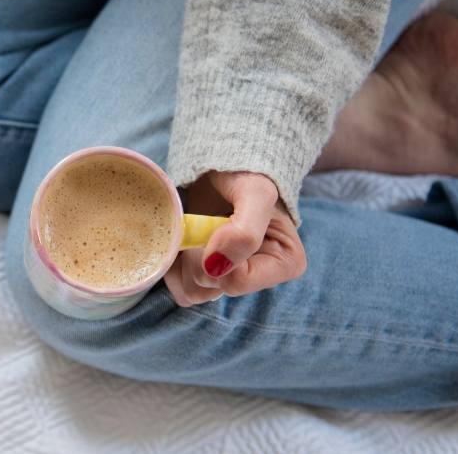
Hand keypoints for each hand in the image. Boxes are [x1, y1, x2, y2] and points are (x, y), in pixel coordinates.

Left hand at [162, 171, 305, 306]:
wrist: (223, 165)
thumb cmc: (246, 173)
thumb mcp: (256, 193)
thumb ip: (244, 233)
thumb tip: (215, 267)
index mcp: (285, 264)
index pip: (236, 282)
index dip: (216, 254)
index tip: (217, 223)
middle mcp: (259, 278)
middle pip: (209, 288)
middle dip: (197, 253)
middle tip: (202, 222)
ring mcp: (230, 278)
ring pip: (192, 292)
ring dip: (181, 259)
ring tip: (192, 230)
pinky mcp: (205, 275)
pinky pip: (179, 287)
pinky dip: (172, 265)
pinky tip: (181, 241)